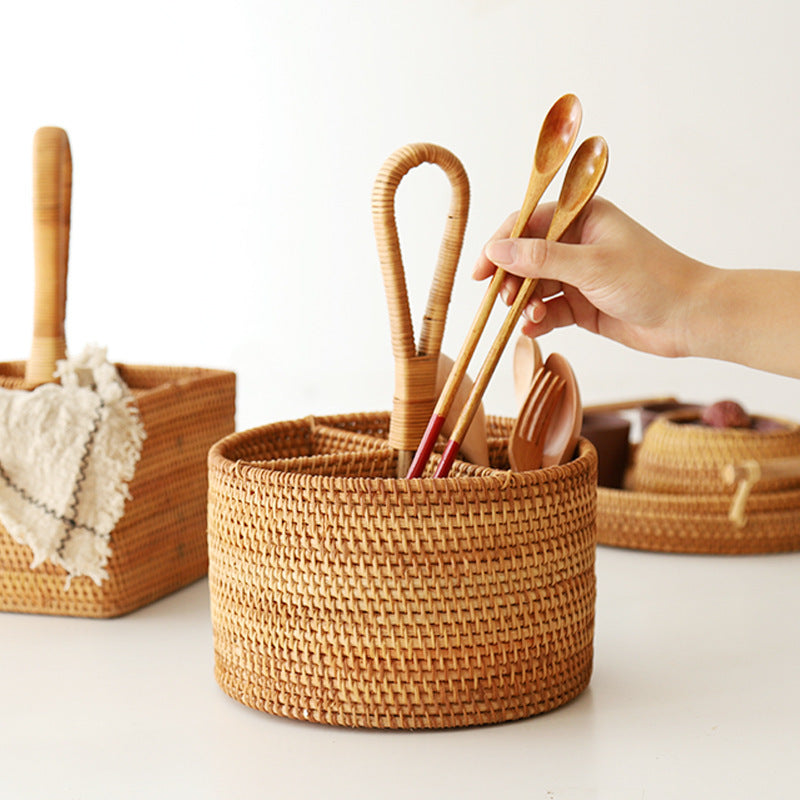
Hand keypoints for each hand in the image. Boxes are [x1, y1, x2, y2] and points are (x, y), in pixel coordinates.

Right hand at [472, 197, 713, 358]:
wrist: (690, 319)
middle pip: (526, 257)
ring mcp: (579, 275)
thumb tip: (496, 250)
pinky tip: (534, 330)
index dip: (500, 245)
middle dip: (511, 280)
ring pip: (535, 286)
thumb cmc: (652, 280)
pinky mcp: (582, 305)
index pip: (527, 223)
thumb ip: (541, 259)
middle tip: (504, 301)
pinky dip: (538, 320)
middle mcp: (577, 243)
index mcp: (582, 217)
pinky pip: (548, 310)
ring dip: (525, 303)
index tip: (481, 271)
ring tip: (529, 317)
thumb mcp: (591, 266)